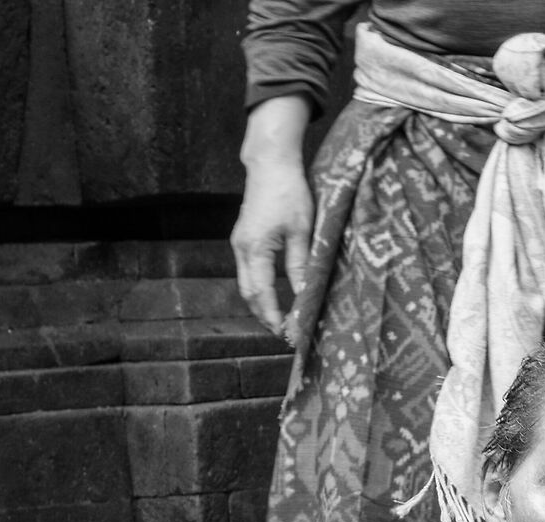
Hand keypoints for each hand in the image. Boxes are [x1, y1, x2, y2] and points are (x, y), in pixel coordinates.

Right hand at [232, 101, 315, 338]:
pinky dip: (259, 289)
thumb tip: (305, 295)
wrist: (270, 163)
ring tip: (280, 321)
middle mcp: (242, 248)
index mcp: (255, 249)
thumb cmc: (289, 192)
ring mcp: (240, 243)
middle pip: (249, 294)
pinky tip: (274, 297)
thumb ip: (301, 265)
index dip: (274, 316)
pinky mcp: (244, 238)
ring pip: (246, 284)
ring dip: (261, 304)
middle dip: (265, 316)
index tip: (288, 334)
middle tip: (285, 334)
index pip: (263, 293)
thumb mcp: (303, 231)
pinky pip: (248, 272)